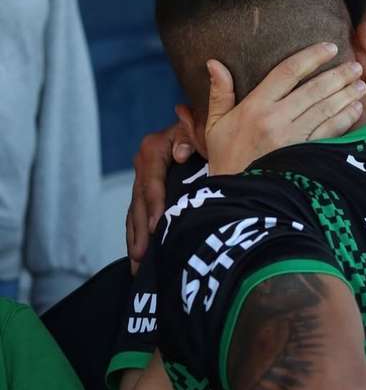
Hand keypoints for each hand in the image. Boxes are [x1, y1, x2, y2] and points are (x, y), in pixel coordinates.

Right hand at [125, 122, 193, 271]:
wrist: (204, 125)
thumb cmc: (207, 128)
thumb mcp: (202, 126)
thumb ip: (192, 135)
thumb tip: (180, 153)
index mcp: (155, 147)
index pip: (151, 180)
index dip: (153, 204)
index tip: (156, 226)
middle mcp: (144, 163)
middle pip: (139, 200)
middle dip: (140, 230)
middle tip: (142, 256)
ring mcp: (143, 178)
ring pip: (135, 211)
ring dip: (135, 238)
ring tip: (138, 264)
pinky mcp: (146, 190)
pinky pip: (138, 214)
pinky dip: (137, 234)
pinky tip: (140, 255)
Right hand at [205, 42, 365, 174]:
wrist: (237, 199)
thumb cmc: (226, 160)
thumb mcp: (215, 126)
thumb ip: (219, 93)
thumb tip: (214, 62)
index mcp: (255, 107)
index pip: (287, 72)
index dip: (311, 57)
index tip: (330, 47)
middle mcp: (276, 120)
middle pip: (314, 90)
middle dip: (338, 75)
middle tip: (356, 66)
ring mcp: (293, 139)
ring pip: (326, 110)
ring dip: (346, 95)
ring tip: (361, 84)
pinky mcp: (306, 157)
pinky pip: (330, 133)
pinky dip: (345, 119)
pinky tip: (356, 110)